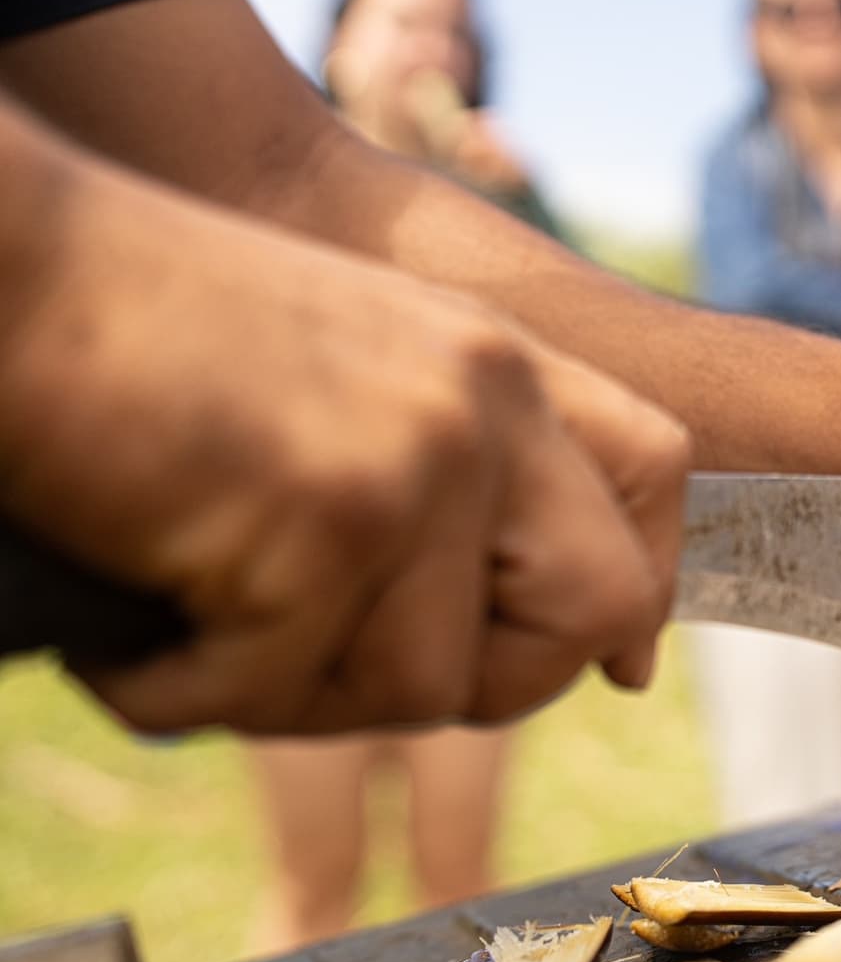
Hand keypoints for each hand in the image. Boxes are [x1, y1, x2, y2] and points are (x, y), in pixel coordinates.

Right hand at [0, 120, 689, 734]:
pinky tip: (138, 632)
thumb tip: (539, 623)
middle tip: (354, 671)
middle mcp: (482, 401)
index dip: (643, 588)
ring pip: (430, 687)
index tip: (620, 666)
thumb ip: (450, 461)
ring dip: (297, 695)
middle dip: (496, 684)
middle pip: (597, 606)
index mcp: (495, 358)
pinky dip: (187, 692)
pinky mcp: (332, 520)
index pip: (655, 468)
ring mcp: (420, 457)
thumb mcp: (350, 365)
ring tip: (198, 624)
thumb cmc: (139, 325)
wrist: (14, 266)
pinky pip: (286, 692)